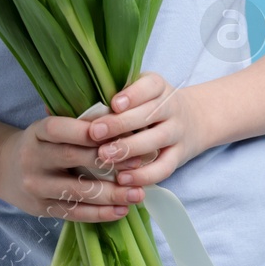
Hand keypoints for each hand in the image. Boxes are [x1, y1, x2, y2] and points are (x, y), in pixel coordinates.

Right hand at [0, 117, 152, 222]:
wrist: (3, 168)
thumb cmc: (42, 143)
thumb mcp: (52, 128)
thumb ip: (80, 125)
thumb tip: (123, 122)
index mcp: (38, 132)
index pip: (62, 128)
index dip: (89, 131)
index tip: (121, 133)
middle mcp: (33, 157)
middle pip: (72, 158)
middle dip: (108, 162)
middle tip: (139, 163)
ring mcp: (36, 186)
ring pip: (76, 190)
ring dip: (110, 194)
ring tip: (137, 194)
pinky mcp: (41, 209)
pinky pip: (74, 213)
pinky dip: (100, 213)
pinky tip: (121, 210)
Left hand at [84, 72, 207, 189]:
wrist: (195, 119)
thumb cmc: (152, 105)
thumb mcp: (141, 92)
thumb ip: (115, 95)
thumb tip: (69, 107)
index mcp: (159, 88)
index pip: (151, 86)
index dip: (133, 94)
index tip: (113, 104)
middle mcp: (171, 108)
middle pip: (150, 114)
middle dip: (121, 124)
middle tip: (94, 133)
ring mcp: (177, 132)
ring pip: (156, 140)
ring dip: (129, 149)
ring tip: (104, 156)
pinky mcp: (179, 156)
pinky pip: (164, 168)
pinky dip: (143, 175)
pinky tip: (122, 179)